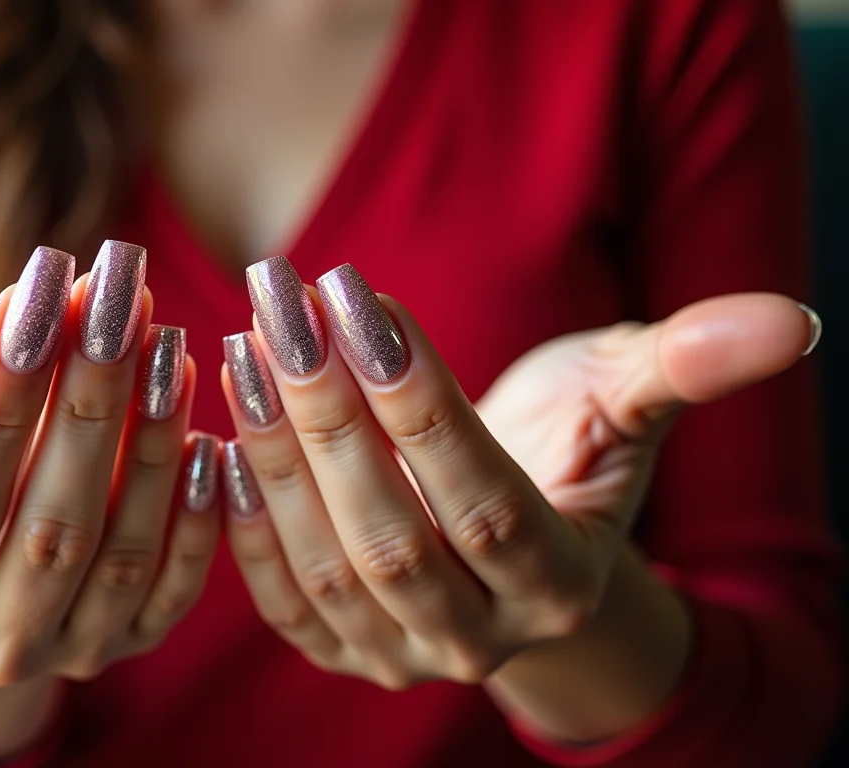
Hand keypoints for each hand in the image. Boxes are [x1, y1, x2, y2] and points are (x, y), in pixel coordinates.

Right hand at [0, 243, 222, 757]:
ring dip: (151, 441)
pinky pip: (175, 585)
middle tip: (116, 286)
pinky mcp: (132, 636)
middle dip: (86, 396)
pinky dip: (197, 513)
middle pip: (47, 520)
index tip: (36, 287)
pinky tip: (211, 429)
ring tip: (168, 337)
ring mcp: (67, 645)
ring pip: (120, 550)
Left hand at [220, 257, 815, 694]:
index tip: (363, 298)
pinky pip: (279, 597)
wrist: (515, 539)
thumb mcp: (623, 405)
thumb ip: (686, 367)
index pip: (482, 499)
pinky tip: (213, 432)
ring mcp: (401, 655)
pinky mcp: (339, 650)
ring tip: (241, 347)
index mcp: (556, 579)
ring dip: (274, 456)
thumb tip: (794, 320)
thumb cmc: (569, 456)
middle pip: (392, 534)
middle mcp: (478, 637)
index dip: (422, 403)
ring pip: (325, 565)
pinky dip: (242, 520)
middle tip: (281, 308)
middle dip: (331, 417)